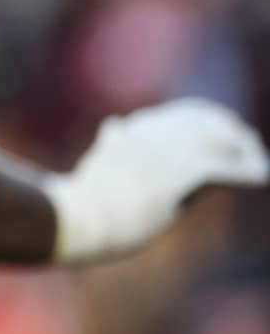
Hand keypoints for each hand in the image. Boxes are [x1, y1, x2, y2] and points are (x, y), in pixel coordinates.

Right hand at [45, 97, 269, 262]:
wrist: (81, 217)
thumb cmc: (83, 200)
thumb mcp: (96, 166)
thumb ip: (110, 144)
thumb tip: (115, 123)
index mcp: (128, 136)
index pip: (171, 117)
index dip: (195, 119)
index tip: (212, 126)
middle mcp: (150, 139)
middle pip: (197, 122)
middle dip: (223, 127)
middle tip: (245, 139)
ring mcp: (165, 156)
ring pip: (216, 141)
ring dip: (240, 148)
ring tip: (256, 156)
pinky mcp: (180, 176)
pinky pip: (224, 171)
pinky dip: (247, 172)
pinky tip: (263, 175)